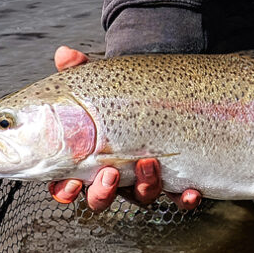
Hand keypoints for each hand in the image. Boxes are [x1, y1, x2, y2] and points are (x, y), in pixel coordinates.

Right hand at [47, 45, 200, 211]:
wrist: (162, 84)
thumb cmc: (122, 90)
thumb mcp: (100, 80)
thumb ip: (79, 69)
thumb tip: (63, 54)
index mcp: (87, 158)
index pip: (68, 183)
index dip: (66, 189)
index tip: (70, 185)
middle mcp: (115, 173)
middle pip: (101, 197)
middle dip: (103, 191)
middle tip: (110, 174)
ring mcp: (144, 178)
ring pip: (141, 196)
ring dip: (145, 187)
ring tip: (150, 162)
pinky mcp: (174, 176)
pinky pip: (179, 196)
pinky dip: (184, 198)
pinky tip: (190, 192)